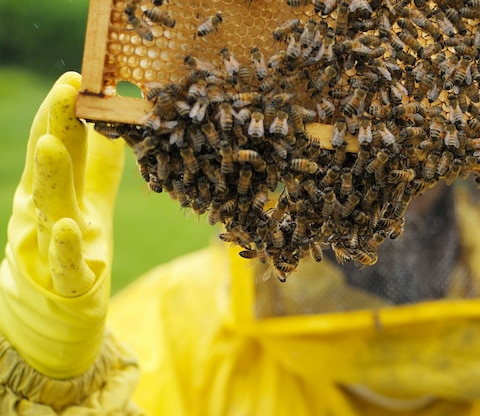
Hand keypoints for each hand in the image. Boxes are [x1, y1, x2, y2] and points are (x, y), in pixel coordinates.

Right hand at [0, 72, 124, 377]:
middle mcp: (47, 212)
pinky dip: (66, 246)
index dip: (62, 112)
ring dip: (50, 176)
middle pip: (50, 167)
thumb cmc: (77, 239)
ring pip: (50, 208)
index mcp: (54, 189)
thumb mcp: (90, 194)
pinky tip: (70, 226)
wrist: (61, 304)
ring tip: (52, 143)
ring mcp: (52, 245)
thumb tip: (113, 121)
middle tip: (67, 92)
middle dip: (55, 127)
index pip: (56, 144)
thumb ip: (97, 161)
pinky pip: (65, 263)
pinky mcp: (67, 280)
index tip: (77, 78)